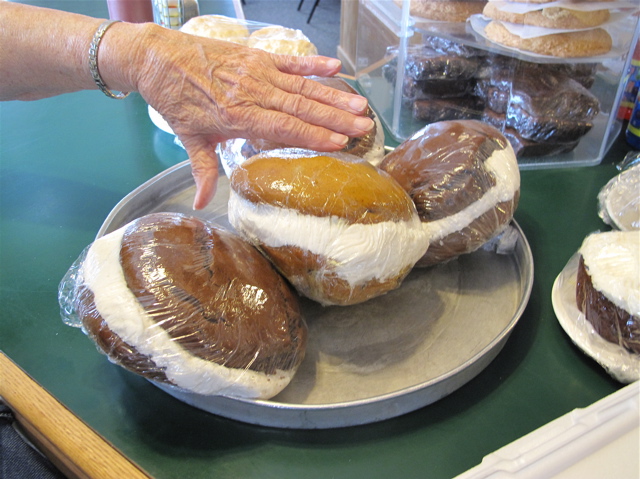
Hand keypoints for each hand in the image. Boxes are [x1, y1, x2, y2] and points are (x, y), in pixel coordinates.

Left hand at [132, 25, 373, 208]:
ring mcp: (256, 71)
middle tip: (364, 127)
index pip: (285, 128)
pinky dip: (313, 64)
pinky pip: (290, 61)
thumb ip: (203, 171)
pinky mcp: (256, 56)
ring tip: (359, 104)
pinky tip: (335, 67)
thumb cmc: (174, 99)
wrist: (156, 57)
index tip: (340, 143)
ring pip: (302, 86)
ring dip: (333, 96)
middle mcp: (253, 92)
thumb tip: (203, 203)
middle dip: (335, 119)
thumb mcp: (189, 139)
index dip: (314, 136)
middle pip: (302, 108)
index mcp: (238, 116)